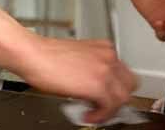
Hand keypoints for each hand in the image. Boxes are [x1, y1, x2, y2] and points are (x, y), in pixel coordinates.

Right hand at [15, 35, 136, 123]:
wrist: (35, 55)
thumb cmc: (48, 56)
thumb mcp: (79, 58)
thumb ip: (93, 70)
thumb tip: (96, 88)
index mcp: (105, 49)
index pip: (124, 72)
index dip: (117, 89)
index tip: (109, 98)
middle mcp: (109, 57)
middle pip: (130, 84)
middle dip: (119, 99)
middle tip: (106, 107)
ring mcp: (105, 71)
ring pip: (123, 97)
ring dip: (110, 110)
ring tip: (96, 113)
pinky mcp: (97, 85)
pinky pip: (109, 106)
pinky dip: (100, 115)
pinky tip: (89, 115)